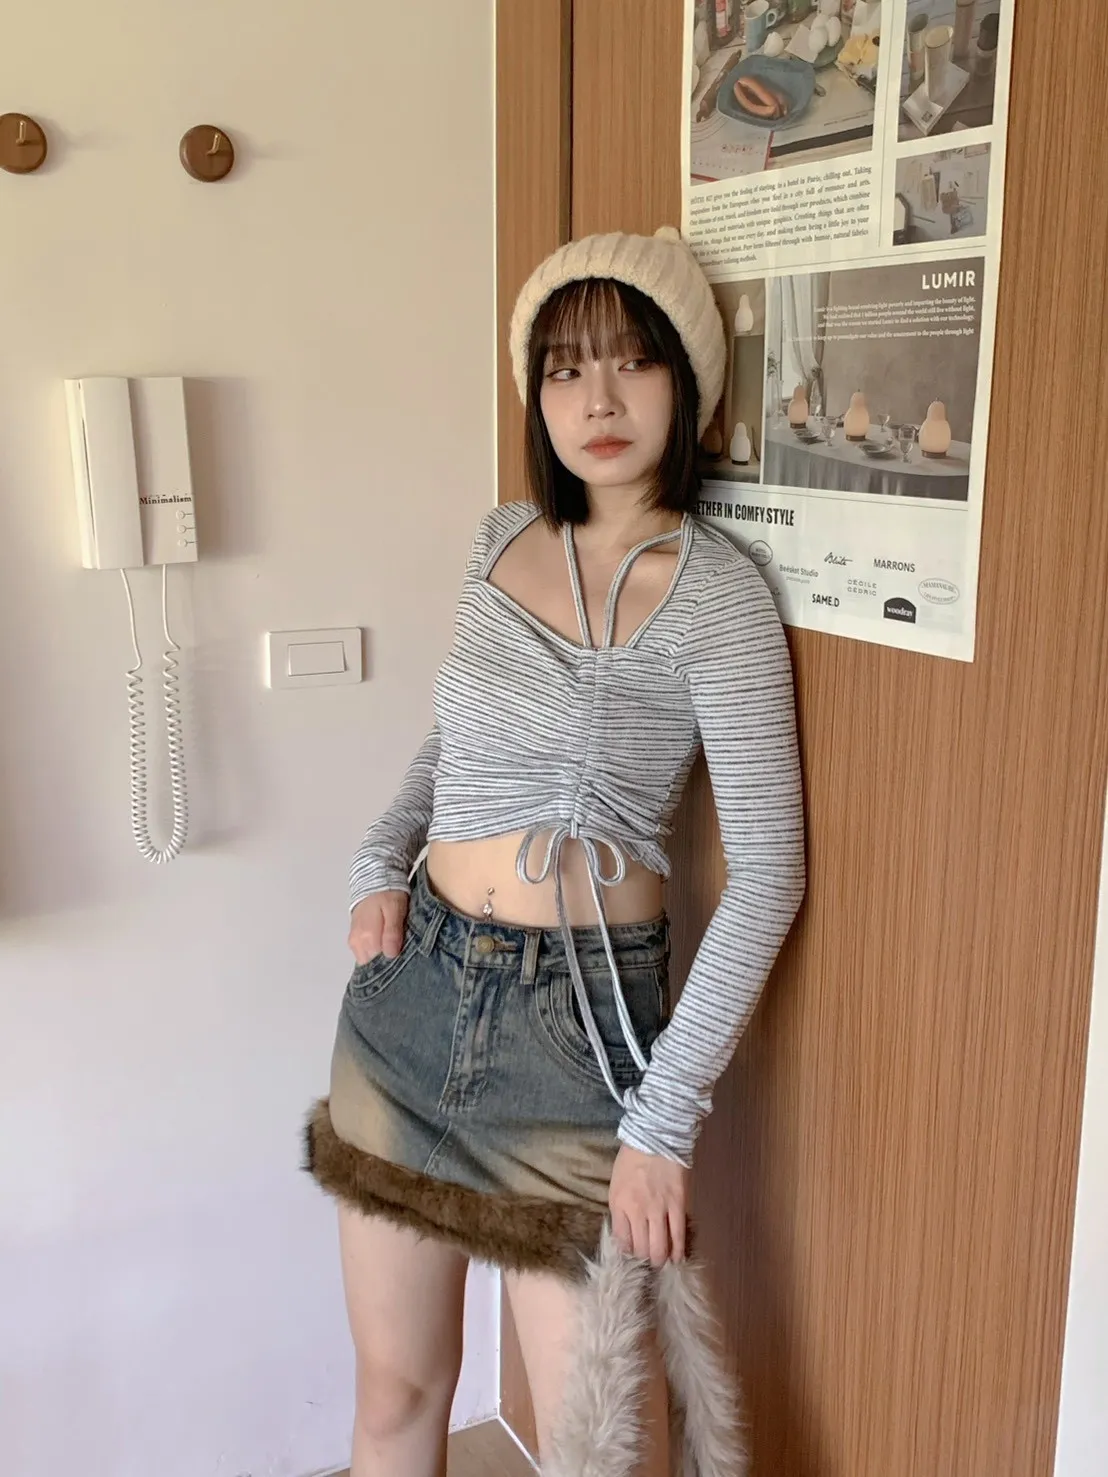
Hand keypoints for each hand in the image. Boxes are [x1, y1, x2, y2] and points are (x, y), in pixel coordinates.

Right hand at [348, 890, 408, 964]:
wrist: (373, 880)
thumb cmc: (387, 893)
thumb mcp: (395, 910)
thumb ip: (392, 932)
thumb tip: (390, 954)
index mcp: (368, 937)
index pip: (380, 963)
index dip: (393, 962)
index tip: (403, 955)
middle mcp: (357, 942)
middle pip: (373, 964)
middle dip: (386, 960)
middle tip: (400, 949)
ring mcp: (354, 941)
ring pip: (369, 960)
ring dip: (380, 956)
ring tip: (393, 943)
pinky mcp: (354, 939)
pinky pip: (365, 953)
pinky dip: (375, 951)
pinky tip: (384, 942)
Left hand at [608, 1144, 689, 1265]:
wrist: (655, 1138)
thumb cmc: (631, 1160)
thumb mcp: (616, 1185)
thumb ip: (620, 1211)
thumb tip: (625, 1236)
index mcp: (619, 1204)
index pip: (621, 1241)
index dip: (627, 1255)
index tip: (631, 1261)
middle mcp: (637, 1211)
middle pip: (640, 1249)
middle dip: (643, 1262)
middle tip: (647, 1266)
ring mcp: (659, 1209)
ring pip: (659, 1246)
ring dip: (660, 1259)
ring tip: (661, 1264)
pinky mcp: (678, 1205)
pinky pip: (678, 1234)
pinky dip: (678, 1250)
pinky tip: (678, 1259)